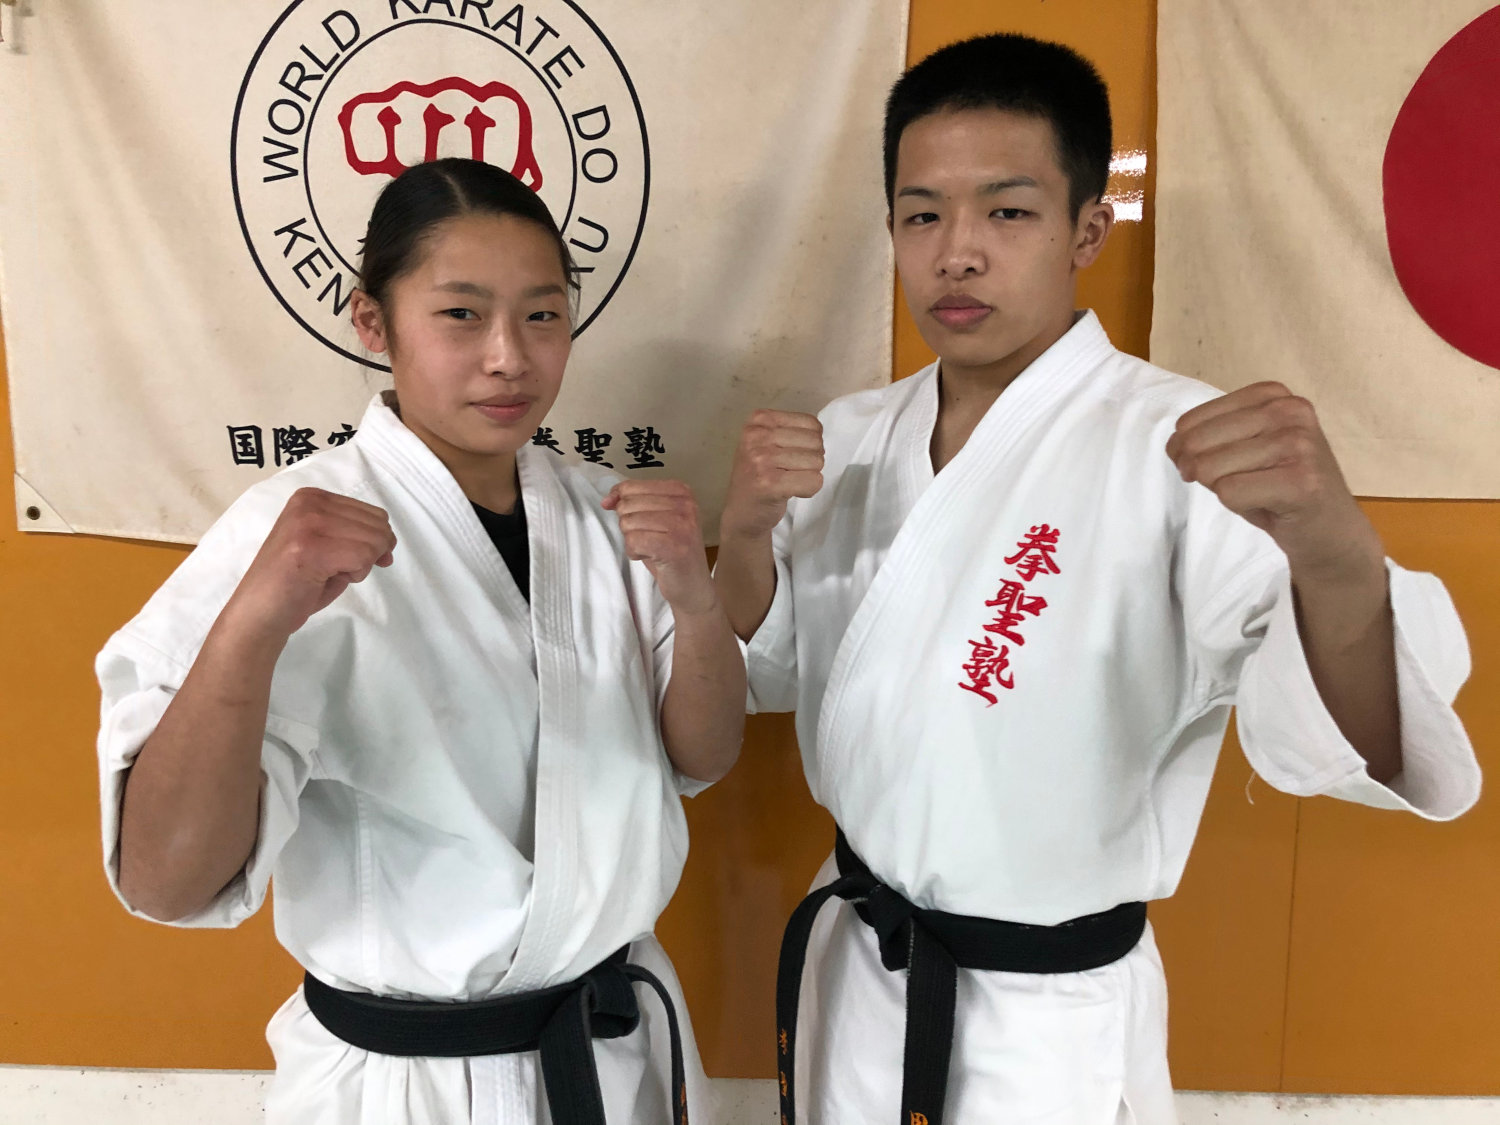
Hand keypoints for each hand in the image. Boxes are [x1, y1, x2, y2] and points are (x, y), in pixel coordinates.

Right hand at [227, 488, 396, 642]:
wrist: (259, 613)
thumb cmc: (295, 584)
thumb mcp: (329, 546)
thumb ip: (358, 537)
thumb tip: (390, 544)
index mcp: (312, 496)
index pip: (374, 514)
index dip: (375, 543)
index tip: (351, 560)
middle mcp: (309, 502)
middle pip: (379, 526)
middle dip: (368, 555)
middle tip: (335, 569)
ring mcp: (308, 522)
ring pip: (374, 541)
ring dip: (360, 566)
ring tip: (326, 573)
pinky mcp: (310, 547)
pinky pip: (363, 557)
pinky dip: (355, 574)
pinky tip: (326, 578)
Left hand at [603, 480, 716, 614]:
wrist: (692, 586)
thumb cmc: (671, 551)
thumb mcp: (656, 518)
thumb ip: (634, 503)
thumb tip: (608, 500)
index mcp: (681, 491)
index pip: (632, 487)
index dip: (620, 502)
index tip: (628, 518)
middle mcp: (685, 505)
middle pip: (628, 504)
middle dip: (629, 525)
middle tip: (649, 538)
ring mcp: (682, 525)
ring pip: (628, 523)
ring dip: (633, 540)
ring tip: (652, 548)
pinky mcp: (674, 547)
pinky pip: (633, 541)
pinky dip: (634, 553)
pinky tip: (650, 557)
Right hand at [719, 410, 824, 542]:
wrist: (741, 512)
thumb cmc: (758, 475)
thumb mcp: (766, 442)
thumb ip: (792, 431)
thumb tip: (821, 435)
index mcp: (759, 419)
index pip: (811, 424)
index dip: (808, 444)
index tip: (788, 456)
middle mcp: (757, 436)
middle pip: (816, 442)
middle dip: (810, 460)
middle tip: (789, 472)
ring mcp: (761, 459)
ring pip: (817, 461)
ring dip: (808, 476)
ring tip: (787, 481)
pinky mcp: (769, 483)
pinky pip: (813, 481)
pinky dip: (808, 490)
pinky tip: (789, 492)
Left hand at [1167, 382, 1383, 581]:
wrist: (1329, 529)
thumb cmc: (1280, 487)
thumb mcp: (1245, 447)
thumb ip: (1209, 437)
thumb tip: (1175, 447)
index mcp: (1272, 394)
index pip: (1191, 421)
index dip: (1188, 451)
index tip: (1217, 466)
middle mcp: (1289, 411)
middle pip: (1197, 444)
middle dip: (1200, 472)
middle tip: (1234, 485)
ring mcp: (1298, 443)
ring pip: (1210, 469)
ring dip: (1224, 490)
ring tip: (1257, 491)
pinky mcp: (1300, 480)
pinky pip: (1229, 492)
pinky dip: (1237, 506)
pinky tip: (1267, 504)